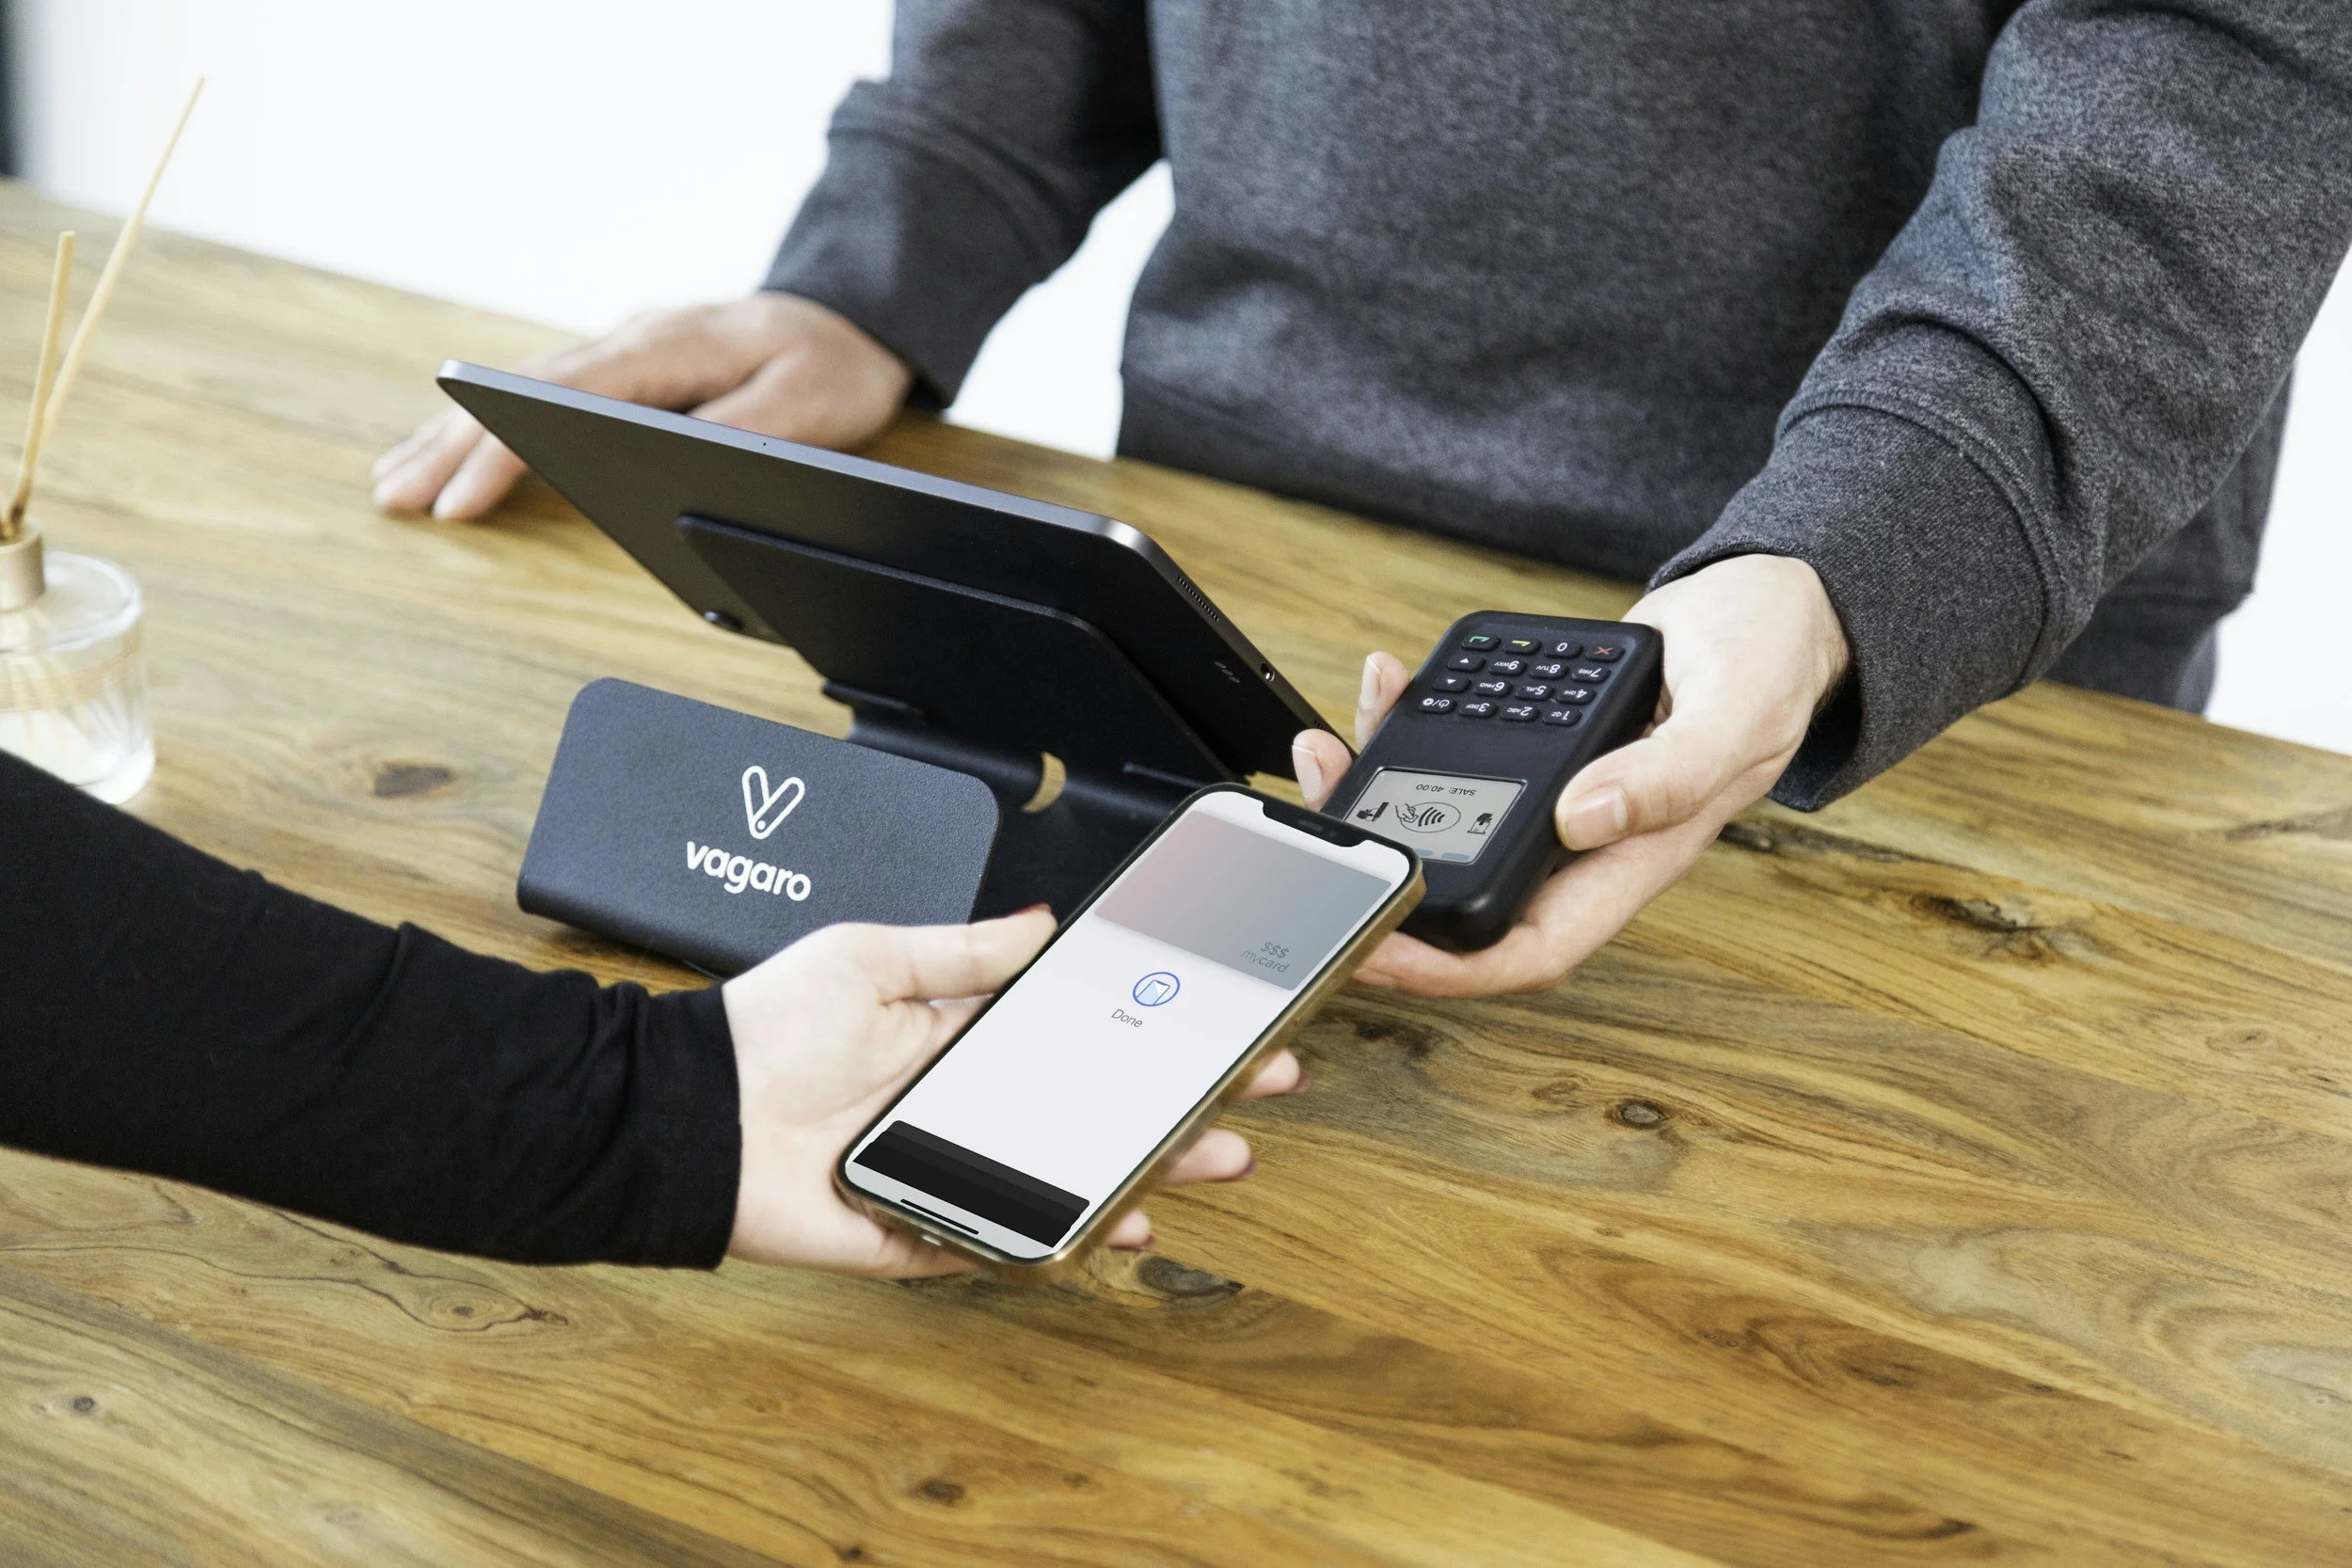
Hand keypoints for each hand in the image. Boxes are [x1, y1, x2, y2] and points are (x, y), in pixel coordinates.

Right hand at [371, 293, 912, 518]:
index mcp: (666, 347)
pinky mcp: (629, 366)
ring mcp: (624, 349)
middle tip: (392, 497)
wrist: (854, 316)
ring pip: (519, 390)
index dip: (506, 449)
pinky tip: (451, 448)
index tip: (460, 493)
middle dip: (451, 445)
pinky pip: (542, 393)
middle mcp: (632, 340)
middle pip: (520, 391)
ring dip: (454, 434)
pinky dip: (491, 423)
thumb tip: (675, 466)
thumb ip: (739, 430)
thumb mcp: (805, 404)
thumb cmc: (832, 363)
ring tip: (393, 480)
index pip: (563, 400)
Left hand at [721, 909, 1302, 1276]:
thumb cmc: (763, 1029)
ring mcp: (957, 1168)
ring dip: (1145, 1176)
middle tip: (1249, 1096)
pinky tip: (1117, 1226)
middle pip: (1097, 1110)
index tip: (1216, 1020)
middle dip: (1179, 1106)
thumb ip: (961, 949)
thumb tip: (1042, 924)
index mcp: (961, 1033)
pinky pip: (1010, 1241)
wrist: (690, 1116)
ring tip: (1205, 1164)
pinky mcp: (928, 1228)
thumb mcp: (869, 956)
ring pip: (1071, 1180)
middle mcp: (969, 1102)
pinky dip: (1064, 1241)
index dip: (1150, 1031)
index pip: (1081, 1033)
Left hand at [1291, 553, 1849, 995]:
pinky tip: (1385, 686)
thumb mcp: (1737, 709)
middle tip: (1317, 840)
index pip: (1529, 946)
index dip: (1446, 969)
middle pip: (1464, 897)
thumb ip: (1670, 772)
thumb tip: (1581, 821)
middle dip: (1380, 880)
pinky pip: (1455, 756)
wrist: (1765, 607)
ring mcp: (1554, 798)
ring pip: (1445, 824)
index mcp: (1632, 858)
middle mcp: (1582, 842)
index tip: (1372, 951)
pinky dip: (1405, 726)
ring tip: (1325, 751)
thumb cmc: (1770, 662)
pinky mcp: (1531, 751)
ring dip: (1375, 798)